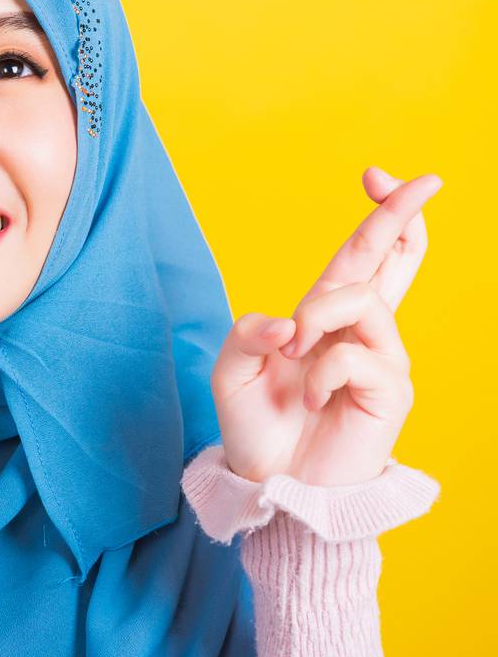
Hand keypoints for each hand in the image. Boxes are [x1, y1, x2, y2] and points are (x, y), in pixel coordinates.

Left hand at [209, 167, 443, 486]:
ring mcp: (380, 359)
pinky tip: (310, 399)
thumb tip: (287, 321)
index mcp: (322, 317)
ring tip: (295, 353)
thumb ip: (249, 333)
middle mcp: (358, 332)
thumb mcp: (232, 370)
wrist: (271, 483)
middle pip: (393, 261)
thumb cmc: (256, 426)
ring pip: (363, 303)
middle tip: (423, 180)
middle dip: (403, 216)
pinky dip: (322, 372)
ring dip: (320, 317)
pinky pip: (356, 358)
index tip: (379, 173)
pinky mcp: (391, 392)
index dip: (378, 216)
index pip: (360, 256)